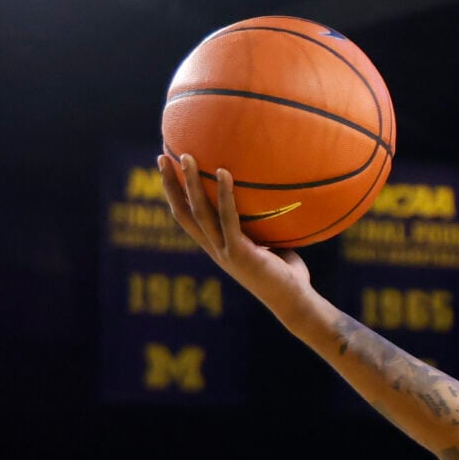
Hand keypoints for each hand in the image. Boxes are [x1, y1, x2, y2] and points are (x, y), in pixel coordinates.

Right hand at [155, 154, 318, 317]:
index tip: (166, 170)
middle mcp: (215, 250)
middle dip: (170, 184)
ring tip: (187, 156)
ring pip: (200, 213)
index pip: (187, 218)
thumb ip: (260, 228)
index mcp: (216, 247)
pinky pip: (228, 218)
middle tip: (163, 156)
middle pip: (184, 213)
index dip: (173, 195)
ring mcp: (225, 252)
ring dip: (191, 183)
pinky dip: (224, 194)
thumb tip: (269, 201)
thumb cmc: (287, 275)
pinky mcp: (240, 253)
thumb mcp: (268, 246)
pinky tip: (224, 172)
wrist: (295, 303)